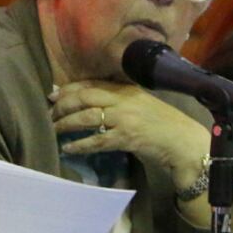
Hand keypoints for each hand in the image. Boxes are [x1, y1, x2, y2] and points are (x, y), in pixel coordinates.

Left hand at [50, 80, 209, 189]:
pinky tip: (68, 148)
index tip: (53, 95)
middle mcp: (124, 100)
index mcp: (126, 90)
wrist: (183, 142)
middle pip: (85, 97)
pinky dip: (80, 145)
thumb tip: (91, 105)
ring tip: (53, 130)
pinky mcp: (126, 138)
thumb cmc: (163, 125)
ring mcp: (125, 119)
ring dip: (66, 124)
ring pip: (87, 117)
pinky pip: (97, 141)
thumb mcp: (140, 105)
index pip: (92, 84)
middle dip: (63, 104)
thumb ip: (119, 102)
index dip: (69, 89)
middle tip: (49, 113)